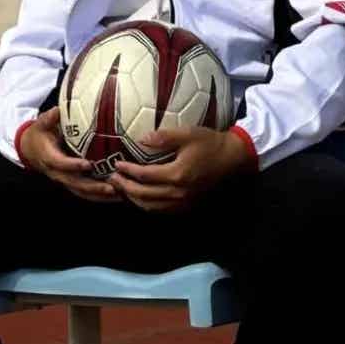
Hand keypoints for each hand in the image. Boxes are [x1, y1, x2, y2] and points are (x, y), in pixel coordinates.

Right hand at [18, 107, 121, 203]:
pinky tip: (115, 195)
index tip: (89, 164)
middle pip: (75, 183)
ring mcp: (64, 180)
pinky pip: (84, 193)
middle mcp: (57, 173)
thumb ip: (50, 117)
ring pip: (81, 191)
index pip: (62, 164)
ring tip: (118, 193)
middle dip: (93, 186)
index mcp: (50, 158)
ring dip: (99, 194)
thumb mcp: (41, 124)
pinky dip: (98, 196)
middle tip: (112, 186)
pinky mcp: (70, 183)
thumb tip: (59, 108)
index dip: (74, 165)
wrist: (29, 149)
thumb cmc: (39, 134)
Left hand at [107, 126, 254, 212]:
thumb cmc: (209, 143)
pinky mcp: (187, 205)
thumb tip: (141, 140)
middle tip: (112, 178)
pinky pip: (162, 210)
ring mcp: (183, 202)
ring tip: (122, 189)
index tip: (116, 164)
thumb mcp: (187, 134)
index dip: (128, 171)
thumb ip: (163, 137)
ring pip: (151, 207)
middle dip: (125, 188)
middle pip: (144, 195)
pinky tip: (141, 197)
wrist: (232, 158)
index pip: (145, 176)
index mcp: (177, 175)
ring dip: (134, 199)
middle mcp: (178, 192)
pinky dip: (147, 205)